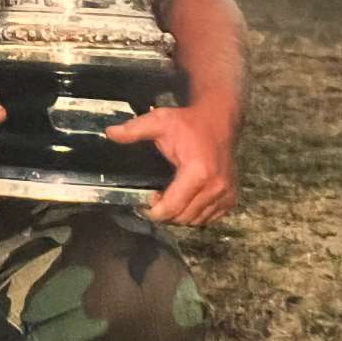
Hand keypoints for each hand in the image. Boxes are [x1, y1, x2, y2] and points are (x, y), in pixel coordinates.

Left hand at [105, 105, 238, 225]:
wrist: (220, 119)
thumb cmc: (189, 122)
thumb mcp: (160, 121)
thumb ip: (135, 129)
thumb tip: (110, 133)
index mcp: (198, 172)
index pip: (172, 208)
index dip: (154, 210)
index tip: (147, 198)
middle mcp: (215, 187)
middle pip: (182, 218)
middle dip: (166, 213)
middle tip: (157, 197)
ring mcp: (226, 194)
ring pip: (195, 221)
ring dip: (180, 215)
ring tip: (172, 196)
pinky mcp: (231, 198)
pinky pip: (209, 218)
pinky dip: (196, 213)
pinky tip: (188, 197)